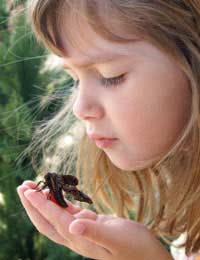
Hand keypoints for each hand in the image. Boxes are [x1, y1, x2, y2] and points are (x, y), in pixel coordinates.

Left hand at [17, 181, 172, 259]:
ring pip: (56, 215)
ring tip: (35, 185)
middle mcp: (76, 235)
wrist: (145, 255)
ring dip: (44, 201)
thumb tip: (73, 225)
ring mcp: (81, 229)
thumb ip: (94, 232)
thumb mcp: (116, 239)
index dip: (39, 205)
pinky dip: (61, 201)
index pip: (53, 219)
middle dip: (33, 204)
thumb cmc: (134, 248)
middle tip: (23, 186)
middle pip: (46, 220)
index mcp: (79, 238)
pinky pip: (70, 211)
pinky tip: (57, 193)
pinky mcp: (89, 223)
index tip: (28, 190)